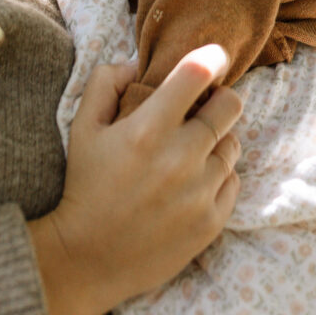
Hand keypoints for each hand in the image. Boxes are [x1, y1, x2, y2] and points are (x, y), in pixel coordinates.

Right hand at [29, 44, 242, 314]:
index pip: (197, 74)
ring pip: (233, 145)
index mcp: (148, 129)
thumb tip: (138, 62)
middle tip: (203, 108)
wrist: (88, 257)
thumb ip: (105, 82)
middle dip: (220, 99)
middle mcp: (180, 158)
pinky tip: (193, 182)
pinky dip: (218, 176)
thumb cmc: (86, 184)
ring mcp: (200, 193)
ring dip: (216, 141)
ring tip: (191, 151)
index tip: (213, 57)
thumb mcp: (82, 126)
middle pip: (230, 106)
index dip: (211, 58)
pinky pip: (233, 181)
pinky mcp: (211, 222)